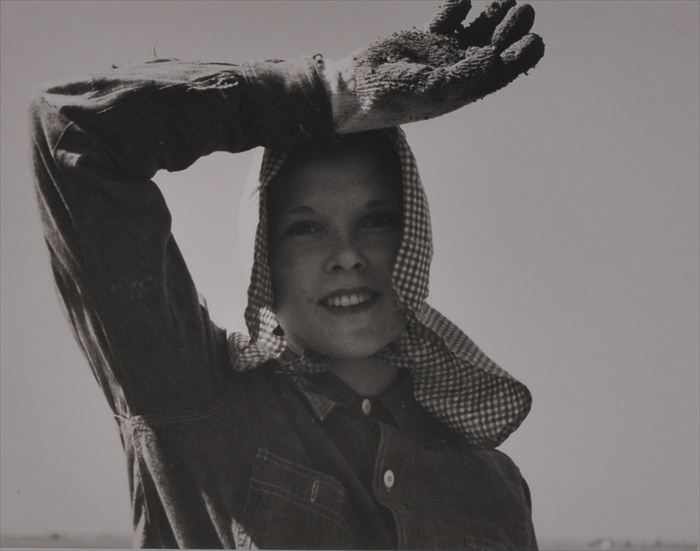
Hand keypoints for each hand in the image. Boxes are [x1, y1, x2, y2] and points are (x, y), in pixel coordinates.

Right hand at [323, 0, 544, 132]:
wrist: (354, 88)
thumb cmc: (390, 95)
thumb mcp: (431, 88)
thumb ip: (465, 74)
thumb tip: (495, 56)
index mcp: (463, 89)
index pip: (501, 73)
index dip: (522, 57)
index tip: (533, 39)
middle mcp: (457, 71)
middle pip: (495, 48)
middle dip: (513, 30)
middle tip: (524, 11)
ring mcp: (441, 54)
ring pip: (476, 31)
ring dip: (494, 16)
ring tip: (508, 0)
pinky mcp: (424, 39)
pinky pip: (448, 19)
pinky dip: (457, 9)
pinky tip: (463, 2)